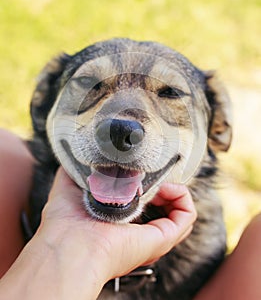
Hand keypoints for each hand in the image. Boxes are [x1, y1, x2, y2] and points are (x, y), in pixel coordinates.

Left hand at [0, 168, 196, 299]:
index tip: (140, 169)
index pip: (142, 201)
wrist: (70, 244)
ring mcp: (152, 235)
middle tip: (150, 173)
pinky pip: (187, 215)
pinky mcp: (163, 238)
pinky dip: (182, 196)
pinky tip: (167, 186)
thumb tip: (85, 152)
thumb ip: (78, 167)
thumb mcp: (71, 184)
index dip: (145, 182)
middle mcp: (137, 230)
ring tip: (158, 179)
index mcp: (118, 220)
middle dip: (161, 183)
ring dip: (172, 188)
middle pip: (163, 205)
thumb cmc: (66, 220)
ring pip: (177, 209)